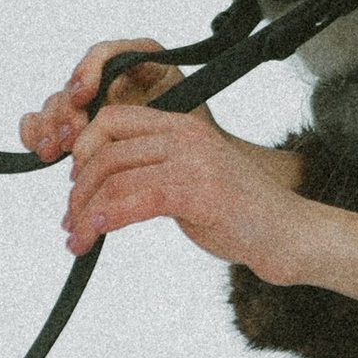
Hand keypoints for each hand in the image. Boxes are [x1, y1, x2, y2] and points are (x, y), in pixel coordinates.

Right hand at [19, 38, 186, 160]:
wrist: (189, 165)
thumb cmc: (193, 136)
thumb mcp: (185, 113)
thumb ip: (157, 103)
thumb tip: (122, 107)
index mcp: (141, 65)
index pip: (107, 53)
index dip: (89, 69)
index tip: (84, 95)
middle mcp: (112, 80)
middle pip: (75, 83)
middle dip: (67, 110)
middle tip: (70, 136)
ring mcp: (91, 103)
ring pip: (57, 103)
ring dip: (51, 126)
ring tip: (55, 149)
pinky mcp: (74, 124)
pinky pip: (42, 121)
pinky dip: (36, 132)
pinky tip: (42, 148)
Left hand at [60, 100, 316, 275]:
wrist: (286, 233)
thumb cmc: (239, 211)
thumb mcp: (193, 176)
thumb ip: (155, 169)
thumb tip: (102, 184)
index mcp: (184, 125)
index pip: (112, 119)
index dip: (84, 150)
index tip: (77, 185)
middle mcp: (187, 136)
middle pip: (106, 151)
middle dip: (78, 190)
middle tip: (71, 221)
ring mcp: (193, 163)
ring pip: (113, 179)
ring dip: (84, 213)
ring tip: (77, 238)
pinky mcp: (197, 193)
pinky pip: (134, 201)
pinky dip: (105, 219)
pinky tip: (94, 237)